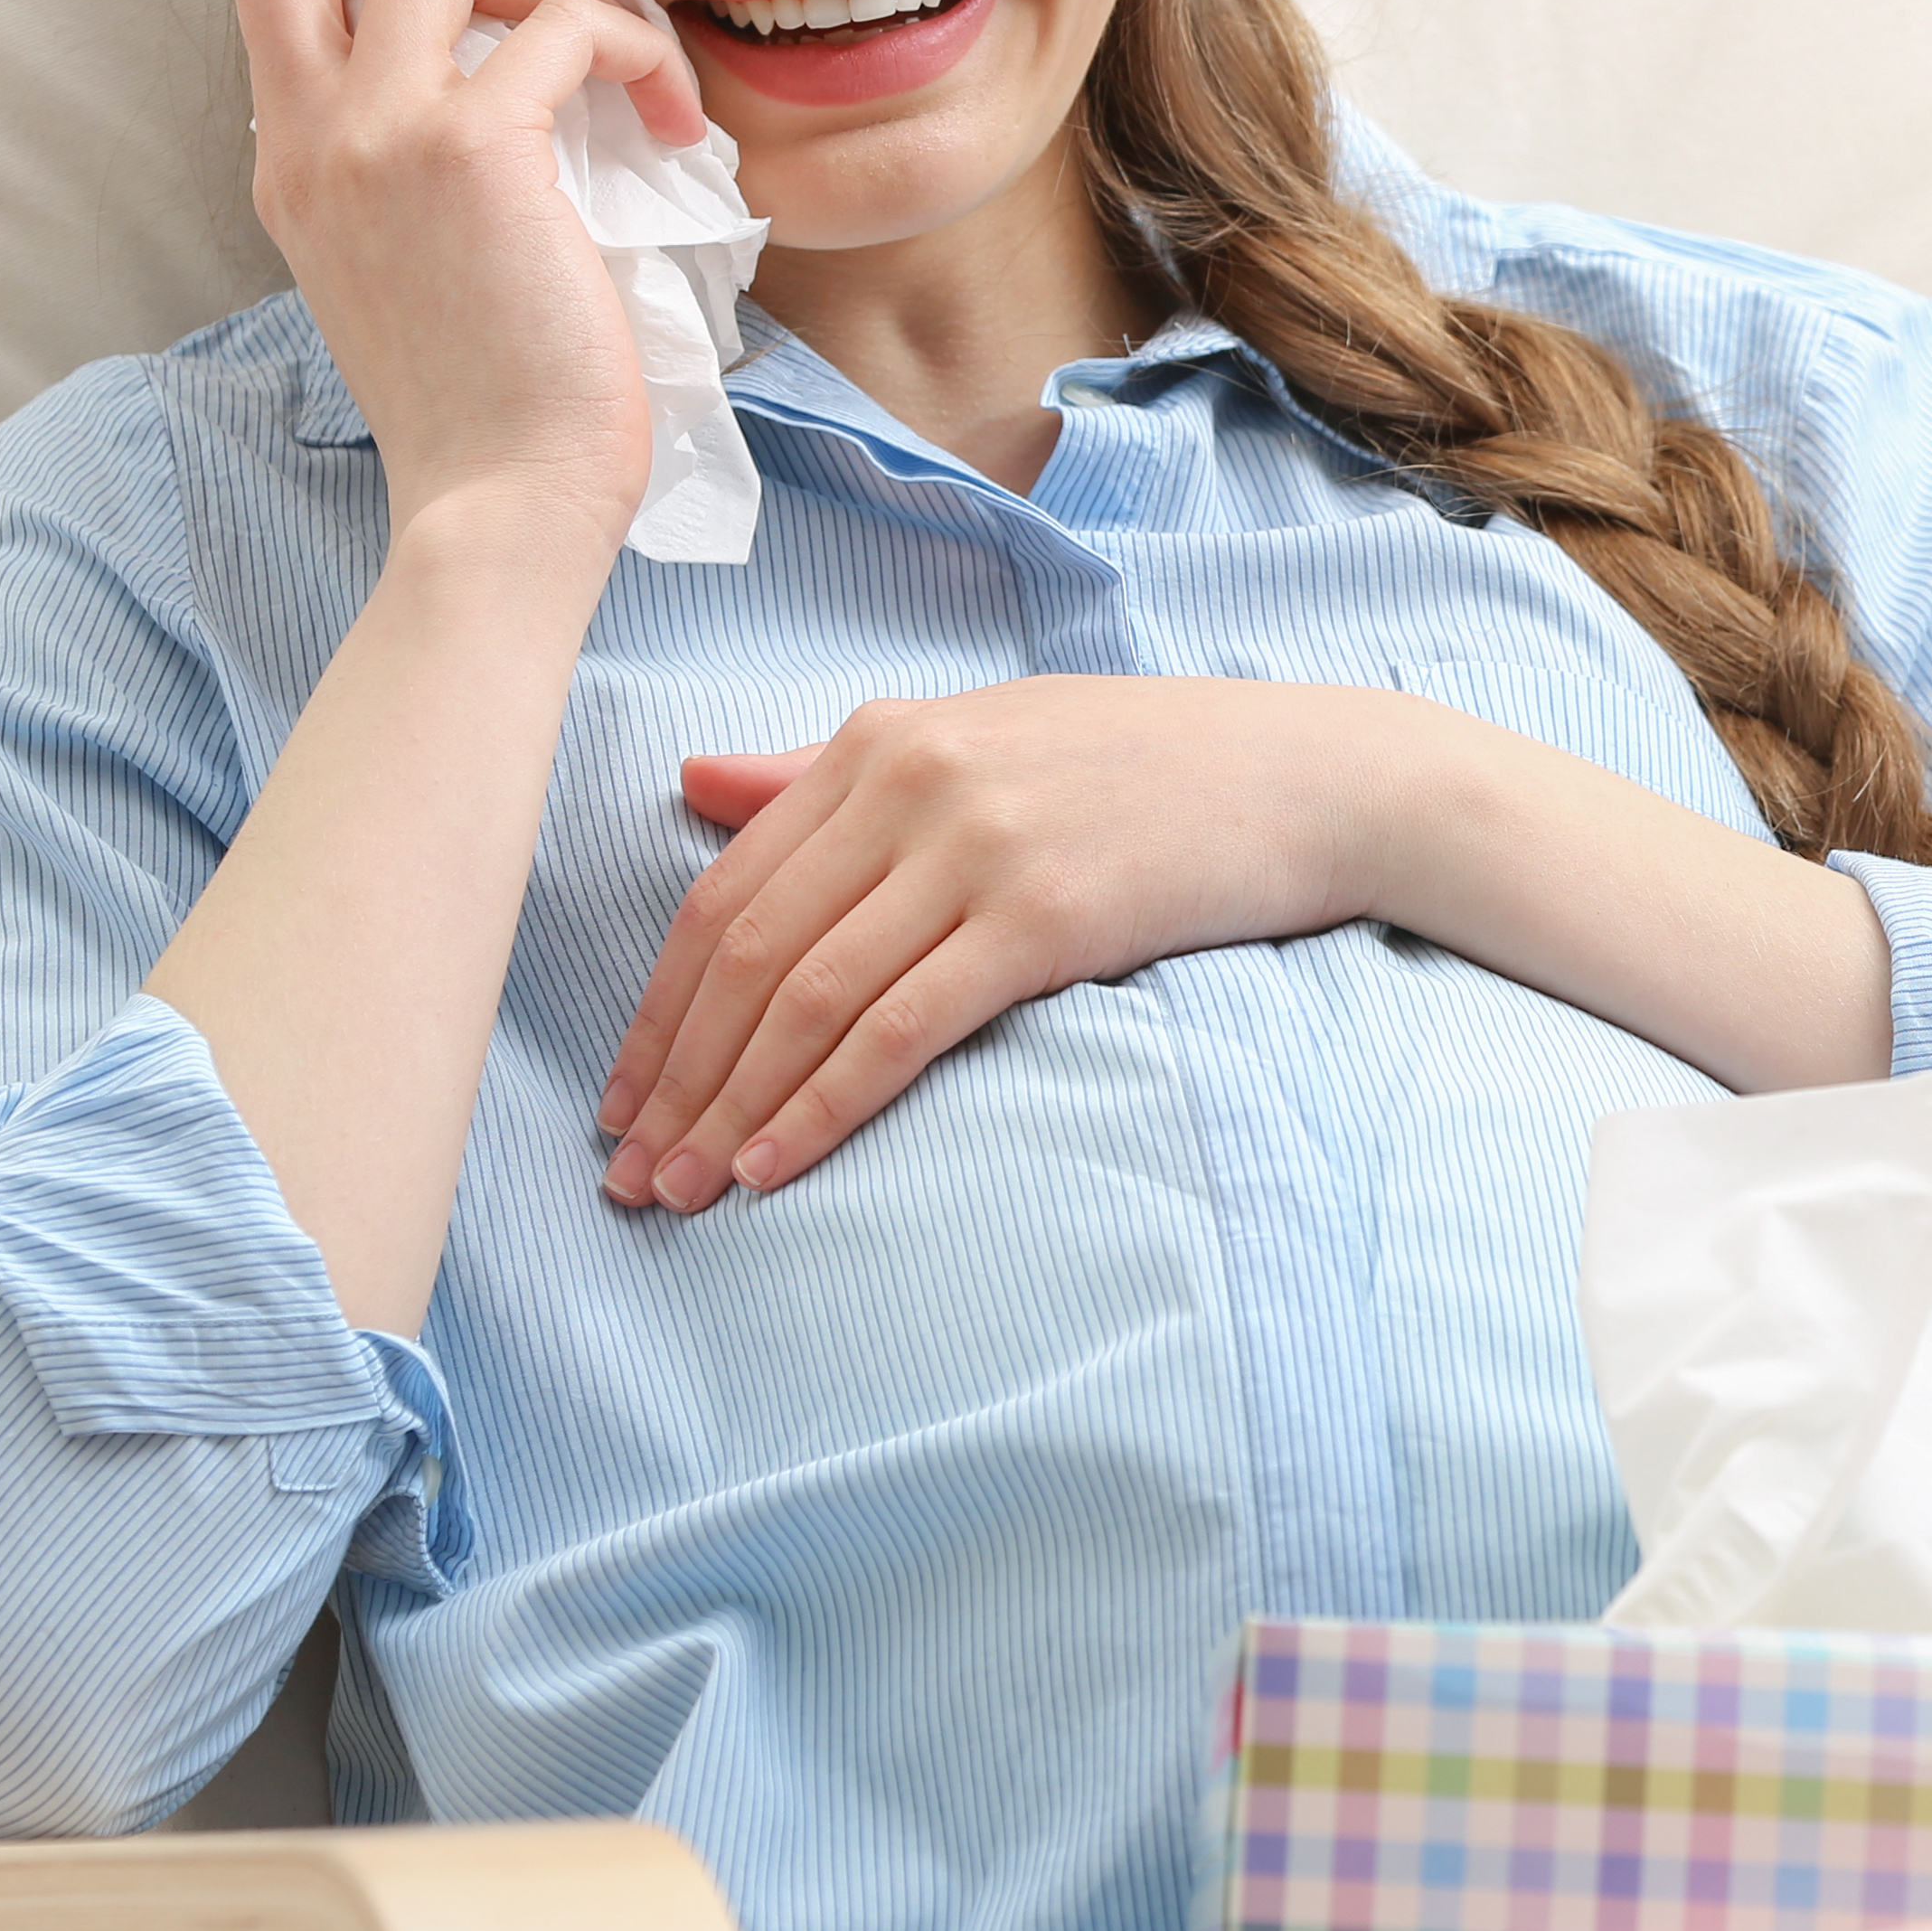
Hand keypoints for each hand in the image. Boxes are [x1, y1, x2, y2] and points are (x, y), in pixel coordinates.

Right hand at [216, 0, 711, 538]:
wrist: (502, 506)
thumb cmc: (488, 414)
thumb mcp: (404, 272)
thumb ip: (409, 173)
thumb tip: (505, 85)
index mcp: (289, 163)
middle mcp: (310, 134)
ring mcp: (379, 135)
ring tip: (628, 61)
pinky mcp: (474, 148)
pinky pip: (568, 27)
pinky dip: (634, 49)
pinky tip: (673, 119)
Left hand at [594, 678, 1412, 1208]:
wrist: (1312, 775)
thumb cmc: (1145, 768)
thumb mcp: (980, 739)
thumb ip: (830, 768)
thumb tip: (694, 785)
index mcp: (880, 737)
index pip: (722, 891)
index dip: (657, 1010)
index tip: (618, 1101)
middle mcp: (911, 780)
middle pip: (746, 953)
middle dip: (674, 1077)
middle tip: (627, 1176)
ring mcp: (977, 846)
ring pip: (806, 998)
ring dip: (729, 1108)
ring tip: (680, 1193)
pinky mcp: (1044, 915)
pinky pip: (898, 1028)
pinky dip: (822, 1107)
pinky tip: (776, 1167)